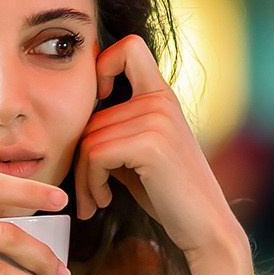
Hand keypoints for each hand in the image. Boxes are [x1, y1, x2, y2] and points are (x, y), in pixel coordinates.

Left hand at [75, 35, 243, 261]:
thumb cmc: (167, 193)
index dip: (103, 64)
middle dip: (80, 160)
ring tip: (97, 199)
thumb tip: (68, 124)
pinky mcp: (150, 143)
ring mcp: (157, 119)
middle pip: (90, 116)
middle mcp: (160, 101)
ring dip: (84, 177)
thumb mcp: (139, 152)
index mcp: (161, 96)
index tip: (99, 102)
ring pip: (87, 139)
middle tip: (90, 192)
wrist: (205, 227)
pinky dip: (91, 183)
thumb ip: (115, 130)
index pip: (130, 47)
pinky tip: (104, 201)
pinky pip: (94, 155)